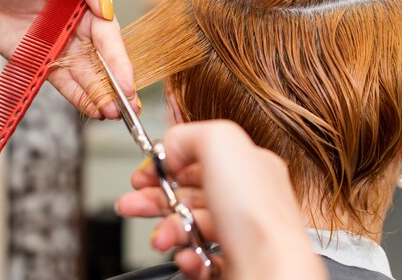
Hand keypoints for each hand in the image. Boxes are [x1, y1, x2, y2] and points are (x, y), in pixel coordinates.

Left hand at [0, 0, 138, 118]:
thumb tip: (107, 5)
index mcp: (90, 6)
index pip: (110, 36)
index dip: (120, 59)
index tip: (127, 80)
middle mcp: (82, 31)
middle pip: (105, 62)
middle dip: (118, 85)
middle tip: (129, 106)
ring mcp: (65, 50)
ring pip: (89, 78)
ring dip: (103, 96)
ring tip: (113, 114)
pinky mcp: (46, 66)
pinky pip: (67, 85)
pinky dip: (81, 98)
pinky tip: (94, 110)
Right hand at [116, 121, 326, 279]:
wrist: (270, 271)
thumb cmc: (258, 214)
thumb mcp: (219, 141)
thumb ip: (189, 135)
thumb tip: (170, 149)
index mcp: (249, 165)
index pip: (201, 157)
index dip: (168, 162)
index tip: (146, 172)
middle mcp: (247, 199)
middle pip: (189, 192)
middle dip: (154, 198)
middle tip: (132, 203)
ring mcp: (240, 233)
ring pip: (190, 227)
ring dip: (166, 230)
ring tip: (159, 237)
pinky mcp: (232, 263)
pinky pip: (198, 258)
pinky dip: (185, 257)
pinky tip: (186, 255)